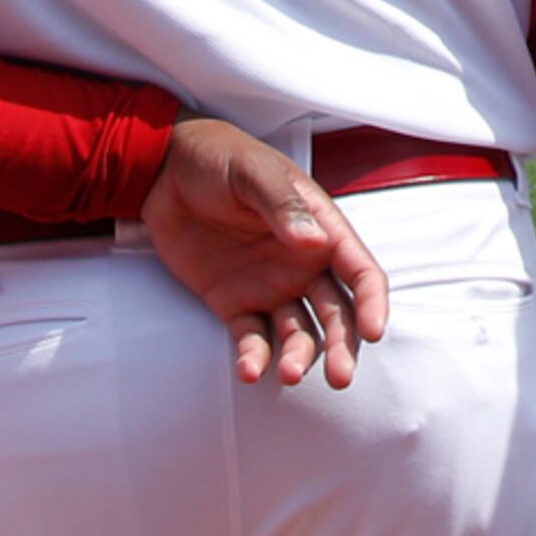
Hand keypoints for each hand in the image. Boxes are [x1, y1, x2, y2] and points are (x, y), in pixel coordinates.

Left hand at [138, 119, 390, 389]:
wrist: (162, 171)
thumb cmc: (218, 157)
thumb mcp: (252, 172)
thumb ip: (282, 205)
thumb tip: (315, 242)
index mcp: (320, 229)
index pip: (360, 272)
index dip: (371, 302)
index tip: (372, 332)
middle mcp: (303, 264)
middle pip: (335, 315)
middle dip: (342, 347)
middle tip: (340, 378)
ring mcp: (270, 287)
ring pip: (298, 334)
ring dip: (299, 357)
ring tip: (286, 373)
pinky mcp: (235, 303)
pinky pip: (252, 338)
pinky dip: (254, 358)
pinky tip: (248, 371)